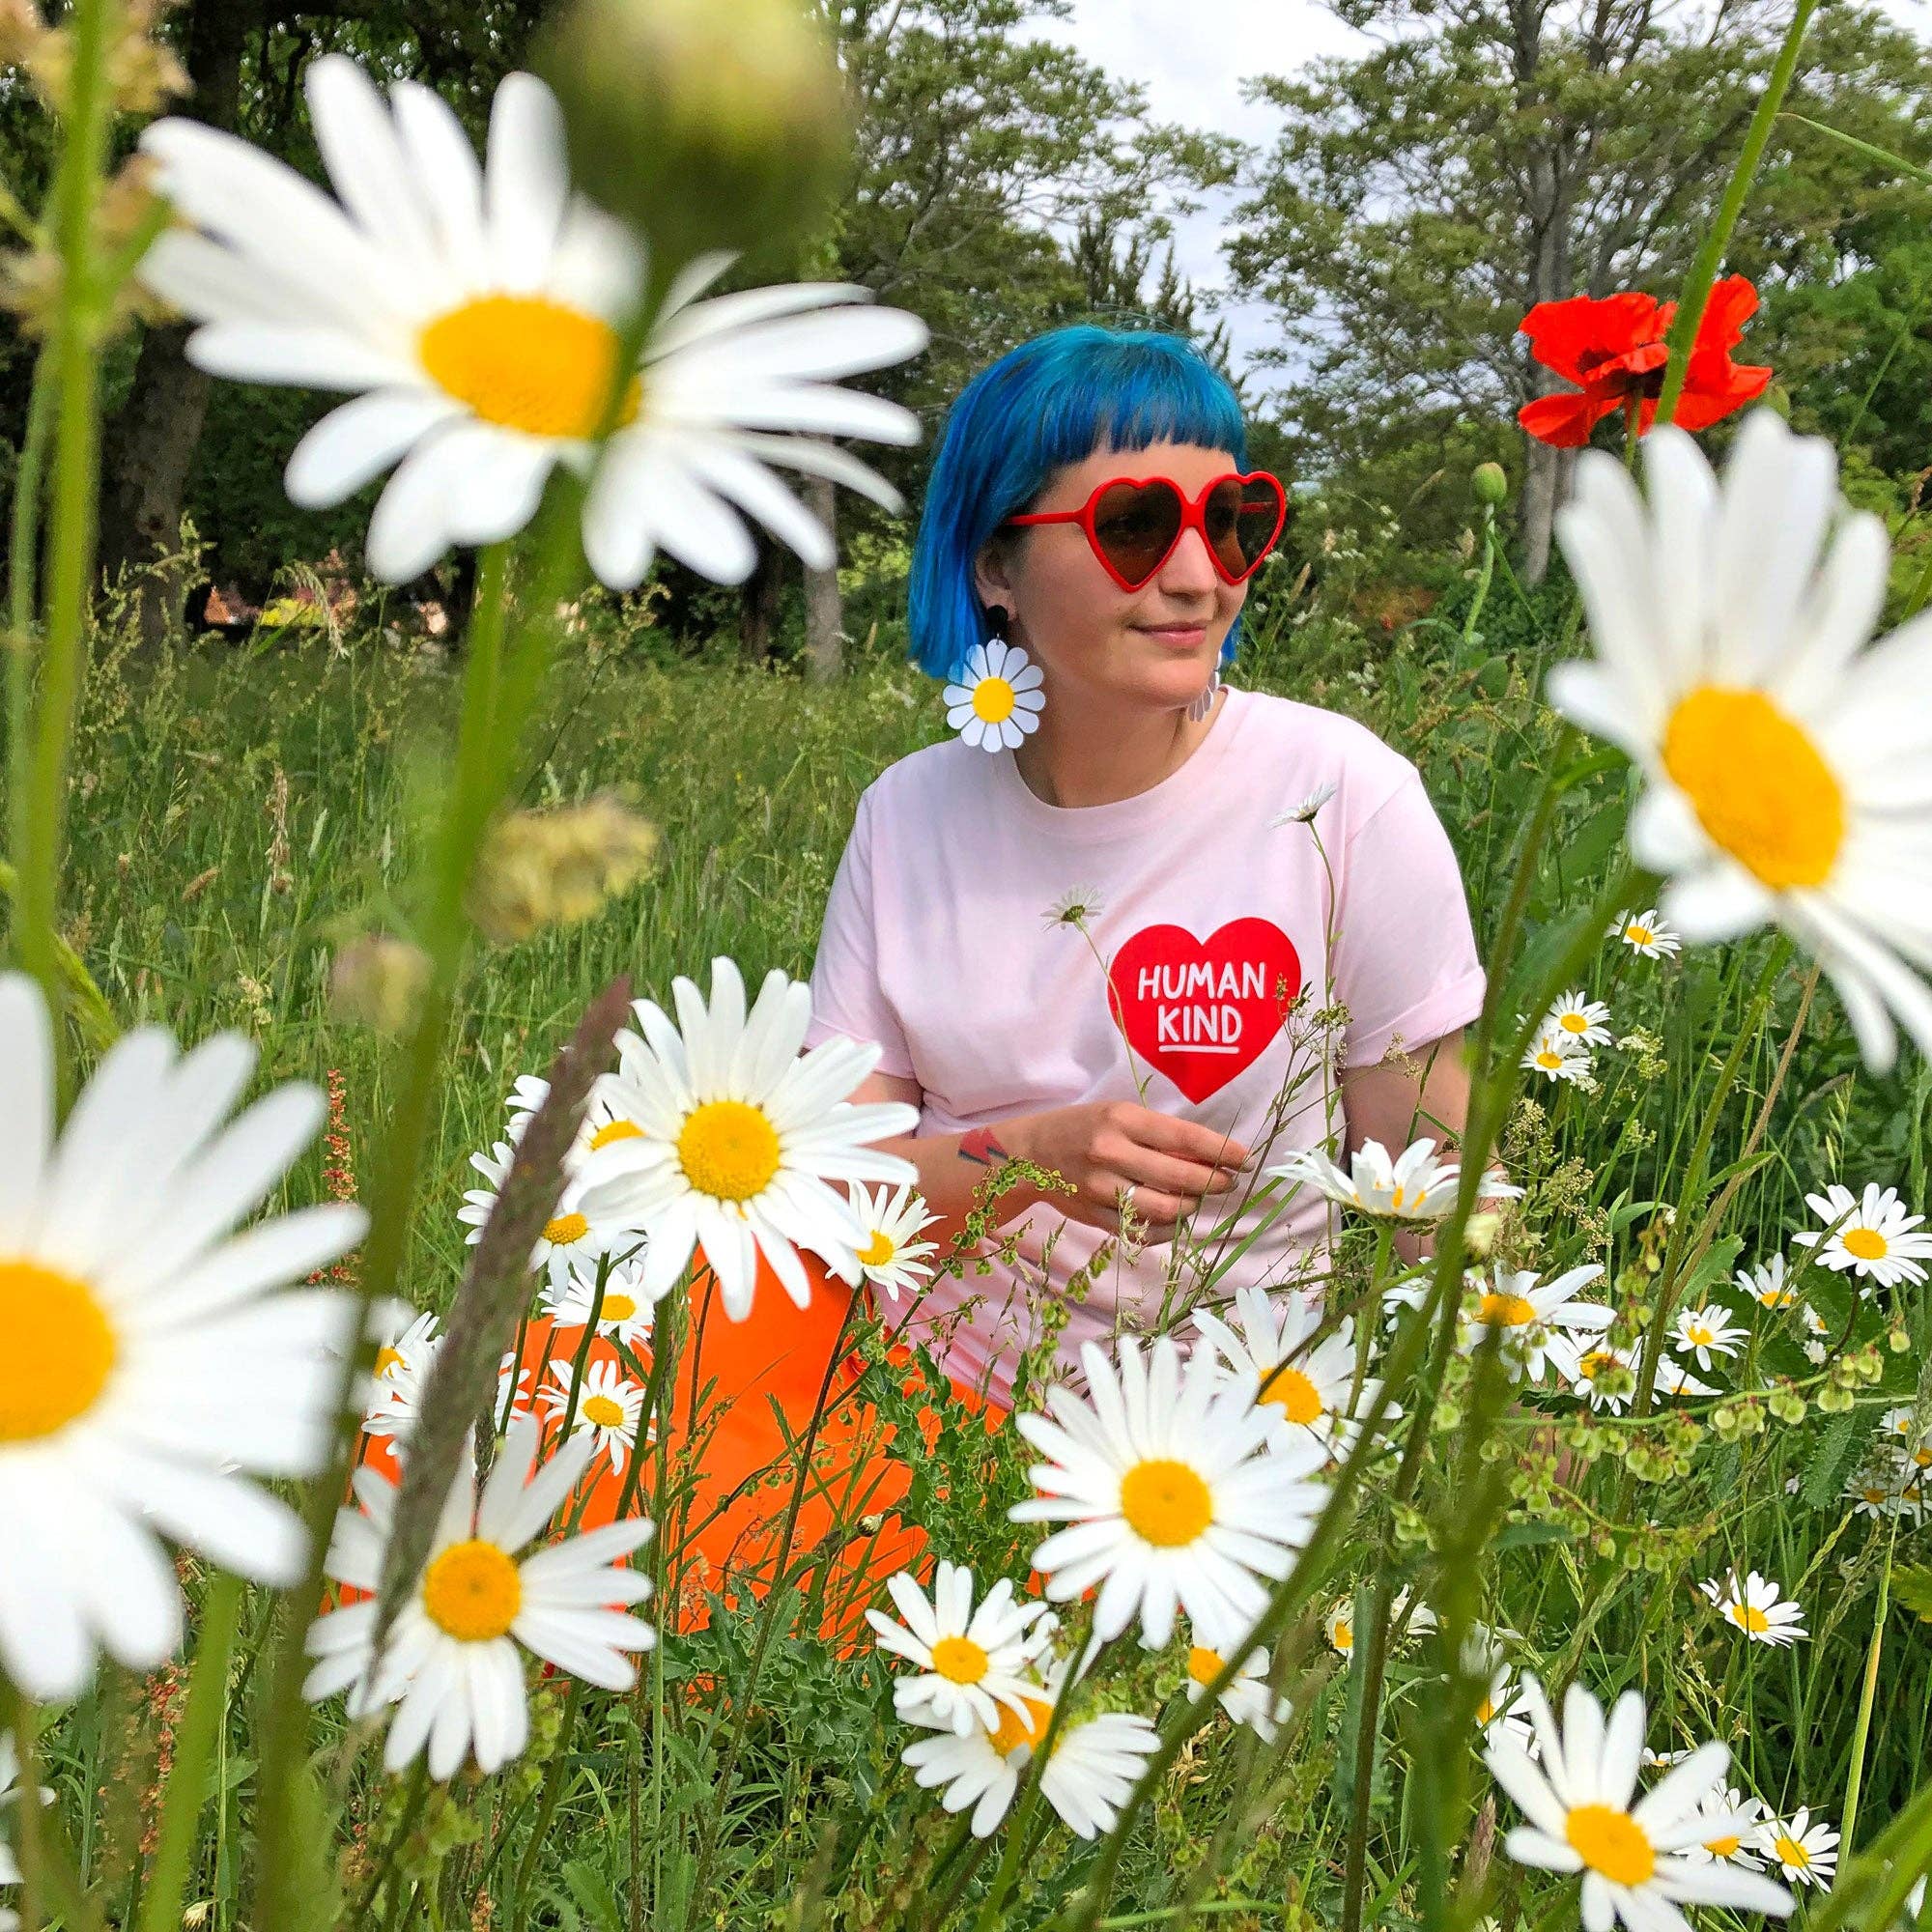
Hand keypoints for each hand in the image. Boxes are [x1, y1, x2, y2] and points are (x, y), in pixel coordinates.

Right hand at [1003, 1101, 1251, 1235]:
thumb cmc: (1083, 1126)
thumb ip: (1159, 1134)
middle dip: (1213, 1182)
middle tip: (1228, 1182)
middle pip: (1179, 1178)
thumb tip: (1212, 1156)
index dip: (1221, 1151)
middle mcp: (1110, 1152)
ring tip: (1198, 1199)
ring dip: (1191, 1207)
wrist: (1028, 1155)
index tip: (1245, 1159)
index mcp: (1121, 1119)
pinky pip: (1142, 1230)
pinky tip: (1173, 1217)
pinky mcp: (1095, 1216)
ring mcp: (1101, 1188)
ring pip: (1164, 1209)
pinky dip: (1166, 1228)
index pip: (1184, 1138)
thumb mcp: (1119, 1114)